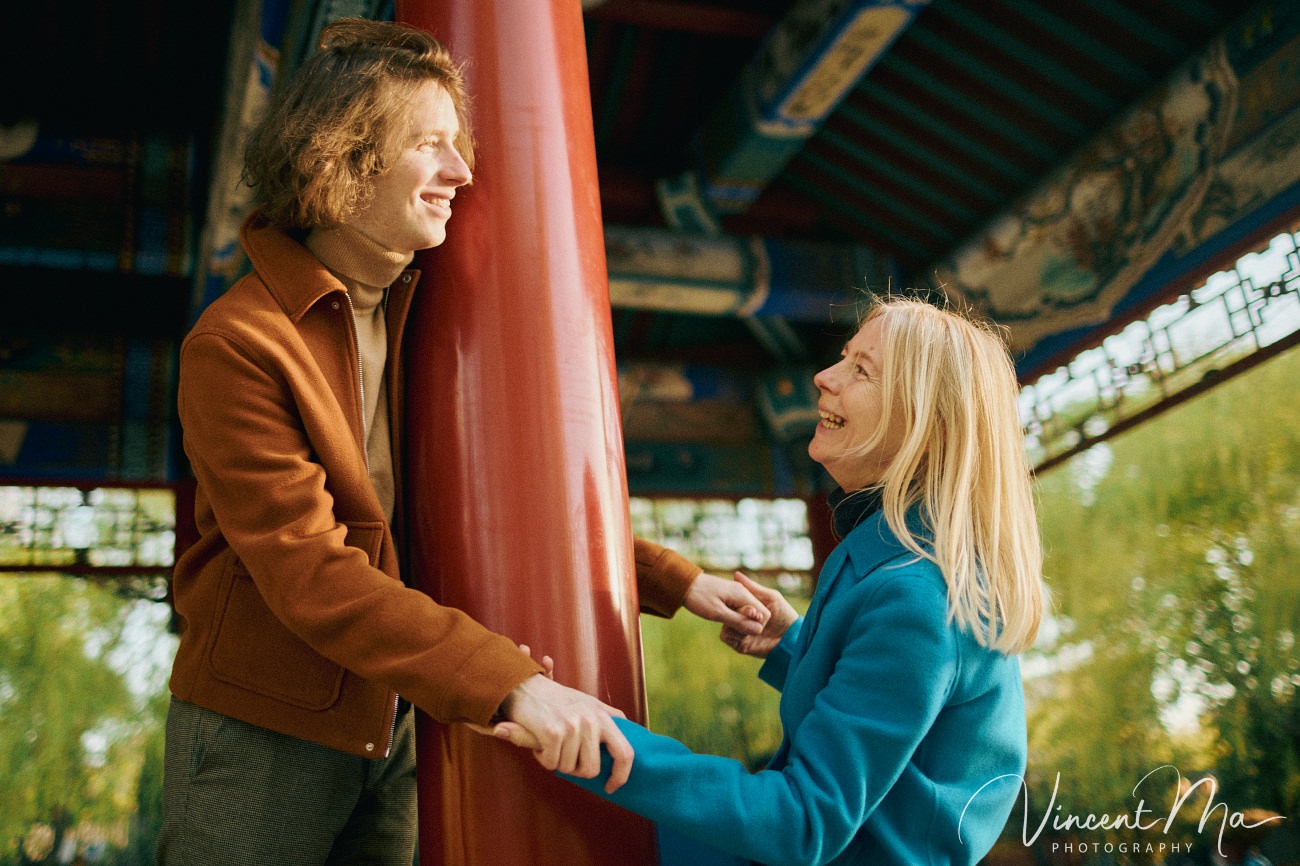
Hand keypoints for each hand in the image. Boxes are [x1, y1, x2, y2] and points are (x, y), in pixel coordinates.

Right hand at [494, 670, 633, 793]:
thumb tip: (631, 730)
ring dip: (556, 761)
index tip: (611, 787)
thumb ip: (608, 715)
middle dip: (575, 770)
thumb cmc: (557, 698)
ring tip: (551, 741)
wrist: (524, 685)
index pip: (625, 753)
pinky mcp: (553, 732)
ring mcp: (573, 726)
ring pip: (568, 769)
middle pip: (591, 770)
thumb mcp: (588, 702)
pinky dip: (543, 758)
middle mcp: (591, 720)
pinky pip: (551, 764)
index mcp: (604, 716)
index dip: (621, 776)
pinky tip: (540, 741)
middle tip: (564, 754)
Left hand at [683, 571, 769, 634]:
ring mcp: (736, 592)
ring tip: (723, 621)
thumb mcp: (718, 613)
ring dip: (740, 620)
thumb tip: (759, 630)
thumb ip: (739, 622)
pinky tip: (721, 617)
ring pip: (748, 611)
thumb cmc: (698, 598)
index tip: (738, 629)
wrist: (682, 583)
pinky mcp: (729, 594)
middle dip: (748, 623)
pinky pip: (740, 608)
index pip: (763, 614)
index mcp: (742, 595)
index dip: (755, 626)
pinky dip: (734, 615)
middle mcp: (742, 591)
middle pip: (757, 613)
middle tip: (728, 626)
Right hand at [718, 572, 797, 658]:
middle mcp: (739, 617)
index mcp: (745, 605)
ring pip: (724, 622)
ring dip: (737, 622)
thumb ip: (753, 587)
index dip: (736, 599)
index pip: (731, 598)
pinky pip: (726, 636)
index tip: (750, 604)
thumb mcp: (771, 597)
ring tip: (755, 623)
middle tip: (753, 612)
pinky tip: (747, 632)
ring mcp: (737, 630)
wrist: (792, 638)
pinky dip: (734, 632)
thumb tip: (735, 574)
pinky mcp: (738, 644)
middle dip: (739, 611)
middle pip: (726, 610)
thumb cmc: (784, 614)